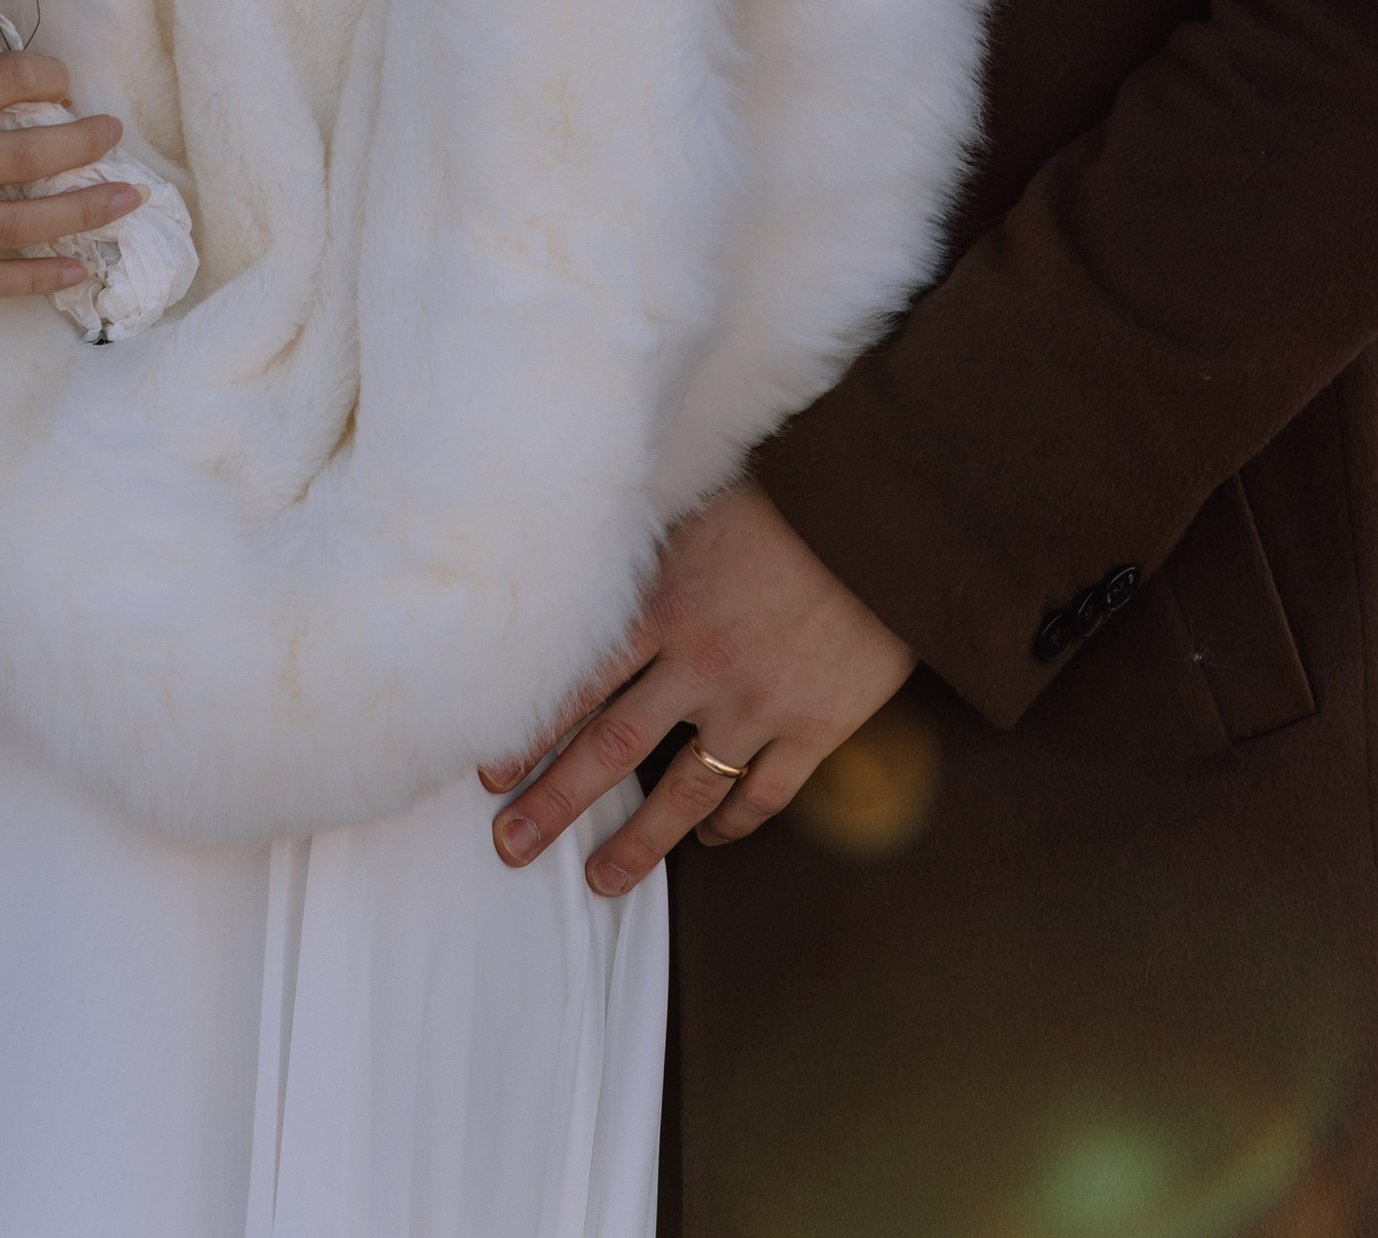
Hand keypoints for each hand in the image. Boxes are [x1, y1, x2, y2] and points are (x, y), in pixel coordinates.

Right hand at [0, 52, 143, 302]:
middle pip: (27, 157)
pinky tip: (77, 269)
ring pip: (19, 224)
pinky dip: (37, 277)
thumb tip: (27, 85)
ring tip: (127, 200)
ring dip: (84, 211)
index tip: (65, 81)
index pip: (1, 81)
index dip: (47, 76)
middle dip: (85, 144)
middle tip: (115, 135)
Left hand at [480, 481, 912, 896]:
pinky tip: (709, 837)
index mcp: (664, 604)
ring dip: (639, 842)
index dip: (528, 733)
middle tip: (511, 847)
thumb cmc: (788, 497)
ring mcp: (759, 702)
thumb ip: (646, 558)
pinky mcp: (816, 727)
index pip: (576, 683)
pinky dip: (731, 823)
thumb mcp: (697, 510)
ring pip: (684, 790)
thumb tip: (584, 570)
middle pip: (612, 748)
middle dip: (555, 804)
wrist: (887, 517)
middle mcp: (701, 663)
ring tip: (603, 880)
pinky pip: (763, 793)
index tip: (490, 775)